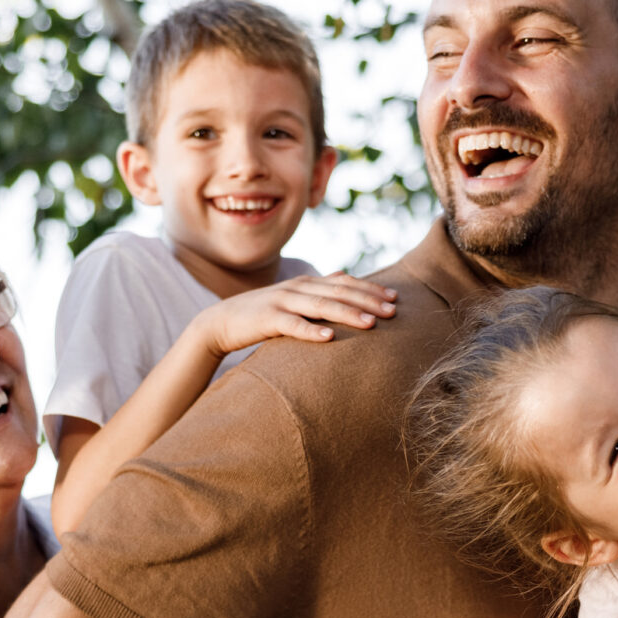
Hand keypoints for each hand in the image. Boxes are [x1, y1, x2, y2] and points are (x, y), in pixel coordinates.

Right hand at [197, 272, 396, 357]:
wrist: (222, 321)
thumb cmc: (265, 314)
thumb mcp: (295, 299)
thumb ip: (319, 291)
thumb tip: (346, 280)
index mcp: (308, 283)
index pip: (346, 283)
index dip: (371, 289)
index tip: (395, 298)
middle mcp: (298, 288)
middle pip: (339, 293)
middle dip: (368, 301)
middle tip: (392, 312)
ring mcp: (282, 302)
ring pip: (321, 306)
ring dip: (348, 314)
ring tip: (371, 324)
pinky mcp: (267, 319)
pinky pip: (292, 325)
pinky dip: (311, 331)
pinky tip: (329, 337)